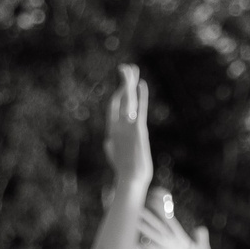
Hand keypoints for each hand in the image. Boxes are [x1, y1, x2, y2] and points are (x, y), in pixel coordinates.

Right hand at [103, 65, 151, 190]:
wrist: (129, 180)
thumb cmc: (125, 172)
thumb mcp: (116, 157)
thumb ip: (111, 148)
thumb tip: (108, 143)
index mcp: (113, 131)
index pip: (113, 108)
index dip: (118, 94)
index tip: (123, 84)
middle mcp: (118, 126)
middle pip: (119, 99)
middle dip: (123, 82)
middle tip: (126, 68)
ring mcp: (127, 127)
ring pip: (127, 100)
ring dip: (130, 83)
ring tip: (132, 69)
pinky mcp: (137, 130)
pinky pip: (139, 109)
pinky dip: (141, 96)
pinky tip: (142, 84)